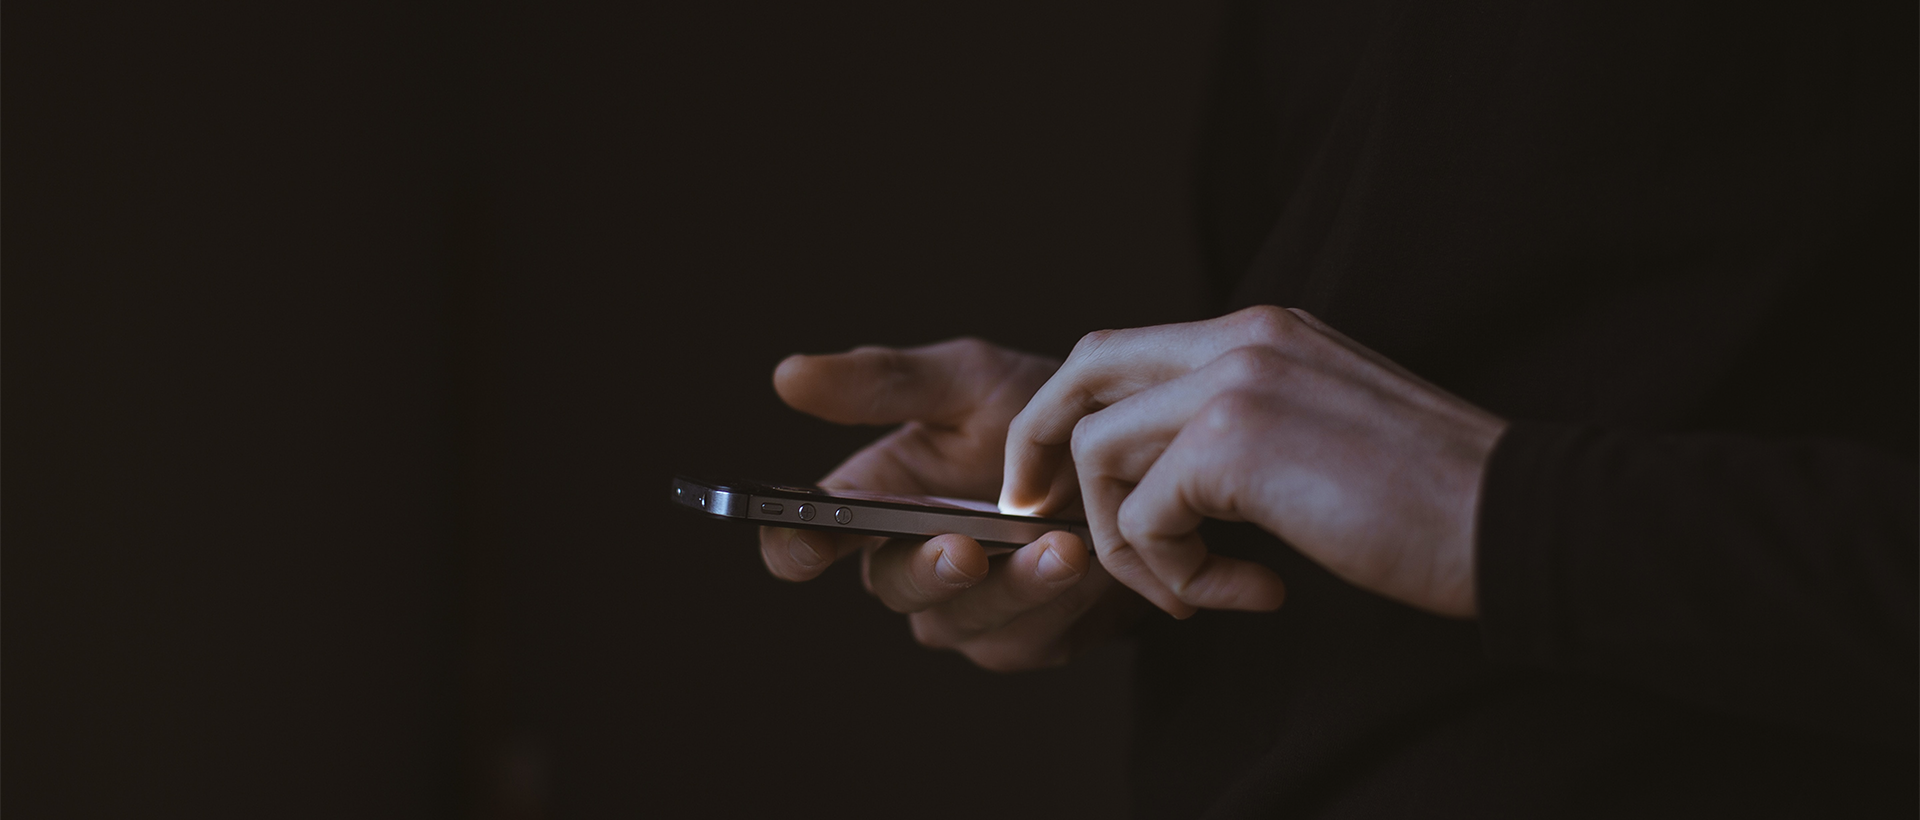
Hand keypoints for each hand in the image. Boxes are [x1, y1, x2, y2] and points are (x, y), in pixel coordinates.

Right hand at [760, 338, 1146, 669]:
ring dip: (1012, 588)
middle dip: (927, 570)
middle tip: (964, 549)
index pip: (808, 539)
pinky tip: (1091, 563)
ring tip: (1061, 546)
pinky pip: (1027, 636)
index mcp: (874, 502)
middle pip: (891, 587)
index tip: (808, 541)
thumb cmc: (1037, 412)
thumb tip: (788, 375)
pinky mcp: (1024, 640)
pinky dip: (1059, 601)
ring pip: (962, 620)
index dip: (796, 546)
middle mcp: (908, 563)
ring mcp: (965, 610)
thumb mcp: (967, 380)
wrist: (1133, 456)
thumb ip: (884, 383)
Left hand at [1000, 306, 1506, 618]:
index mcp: (1263, 330)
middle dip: (1040, 446)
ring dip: (1127, 541)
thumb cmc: (1430, 499)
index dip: (1072, 415)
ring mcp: (1235, 380)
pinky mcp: (1234, 442)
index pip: (1123, 350)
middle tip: (1036, 514)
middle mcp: (1242, 336)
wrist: (1514, 519)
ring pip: (1100, 451)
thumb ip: (1242, 429)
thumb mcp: (1320, 432)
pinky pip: (1146, 516)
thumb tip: (1163, 479)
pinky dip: (1173, 574)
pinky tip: (1244, 593)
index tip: (1057, 482)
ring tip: (1191, 590)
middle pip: (1083, 371)